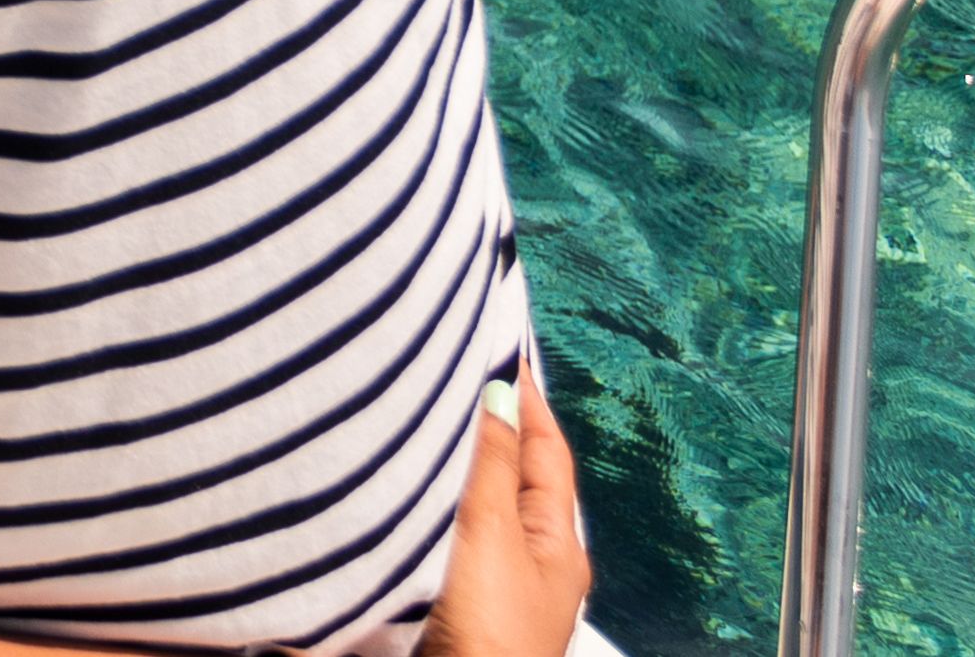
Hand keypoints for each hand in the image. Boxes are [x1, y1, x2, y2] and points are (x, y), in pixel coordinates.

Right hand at [410, 377, 589, 656]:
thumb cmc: (491, 637)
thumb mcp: (494, 534)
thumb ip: (495, 464)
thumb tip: (501, 392)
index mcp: (559, 544)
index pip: (547, 449)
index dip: (526, 396)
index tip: (502, 345)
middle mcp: (535, 564)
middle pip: (518, 478)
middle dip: (492, 427)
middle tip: (464, 374)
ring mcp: (499, 588)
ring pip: (484, 508)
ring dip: (463, 467)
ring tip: (435, 422)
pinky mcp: (462, 607)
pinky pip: (456, 537)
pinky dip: (440, 506)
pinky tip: (415, 499)